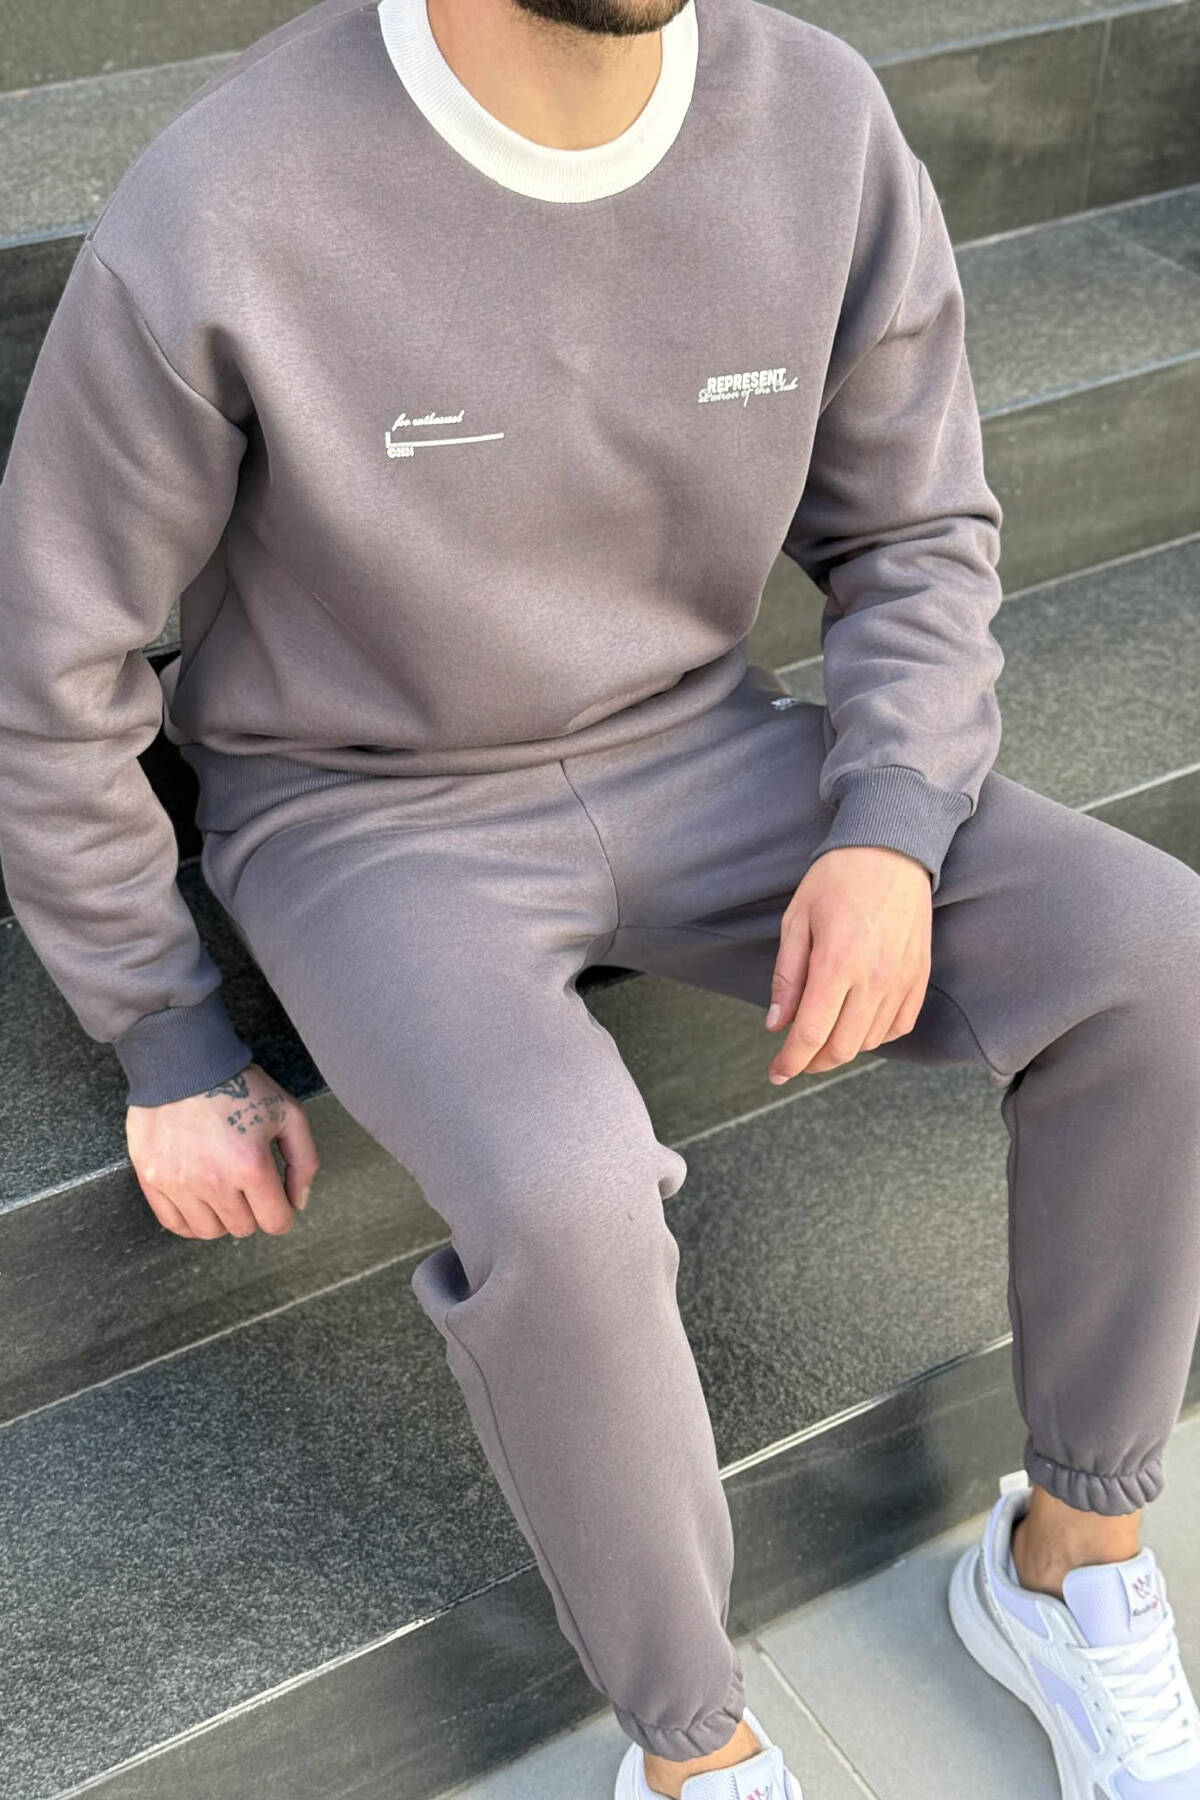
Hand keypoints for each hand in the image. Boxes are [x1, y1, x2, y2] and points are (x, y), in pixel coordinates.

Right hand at [125, 1062, 320, 1238]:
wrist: (184, 1061)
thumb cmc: (239, 1085)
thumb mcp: (289, 1114)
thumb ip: (304, 1161)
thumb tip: (297, 1203)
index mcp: (251, 1166)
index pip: (275, 1222)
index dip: (282, 1214)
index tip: (277, 1200)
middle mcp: (213, 1181)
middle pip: (243, 1228)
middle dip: (253, 1211)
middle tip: (248, 1185)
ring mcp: (178, 1183)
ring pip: (209, 1231)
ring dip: (222, 1217)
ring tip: (223, 1189)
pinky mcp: (152, 1179)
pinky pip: (174, 1223)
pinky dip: (191, 1219)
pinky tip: (199, 1200)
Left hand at [765, 846, 932, 1081]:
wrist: (891, 849)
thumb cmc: (837, 878)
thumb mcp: (796, 920)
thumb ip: (787, 977)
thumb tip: (776, 1024)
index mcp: (836, 963)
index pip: (811, 1034)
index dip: (790, 1062)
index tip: (776, 1072)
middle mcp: (873, 978)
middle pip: (842, 1048)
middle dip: (813, 1061)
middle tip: (795, 1057)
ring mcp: (901, 979)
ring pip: (871, 1041)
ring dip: (843, 1048)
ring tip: (823, 1034)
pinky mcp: (919, 976)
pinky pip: (900, 1025)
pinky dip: (876, 1034)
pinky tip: (857, 1022)